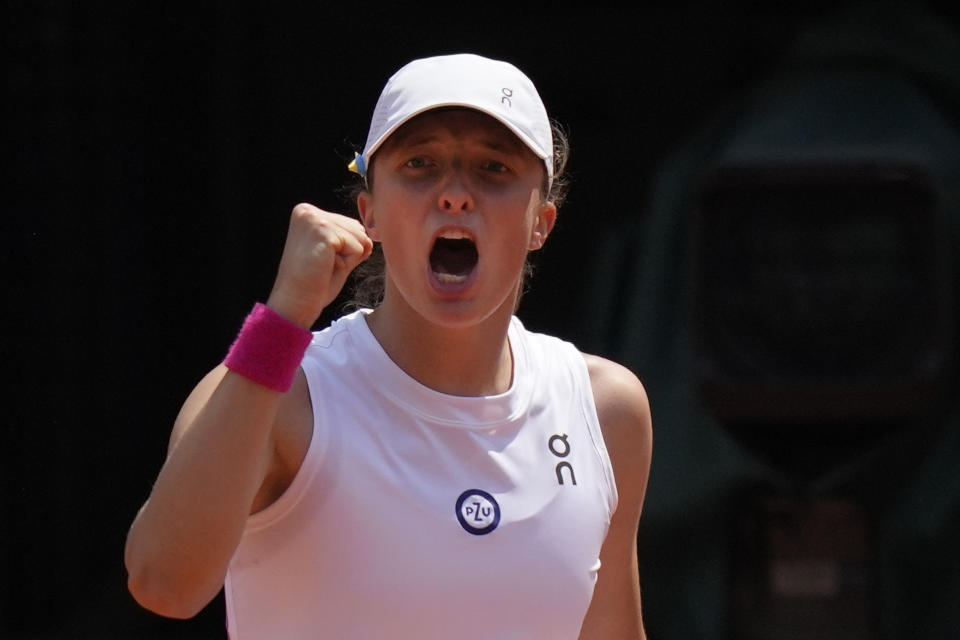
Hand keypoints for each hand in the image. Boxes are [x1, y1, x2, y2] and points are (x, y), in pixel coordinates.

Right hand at [266, 203, 372, 327]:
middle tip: (323, 266)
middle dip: (349, 253)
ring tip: (324, 266)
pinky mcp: (324, 231)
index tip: (321, 261)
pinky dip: (348, 263)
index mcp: (306, 213)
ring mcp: (315, 219)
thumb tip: (373, 230)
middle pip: (358, 229)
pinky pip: (358, 247)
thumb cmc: (314, 283)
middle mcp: (308, 211)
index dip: (345, 250)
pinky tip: (326, 268)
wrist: (295, 304)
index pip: (351, 225)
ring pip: (361, 237)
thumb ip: (349, 237)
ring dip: (349, 259)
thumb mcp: (333, 253)